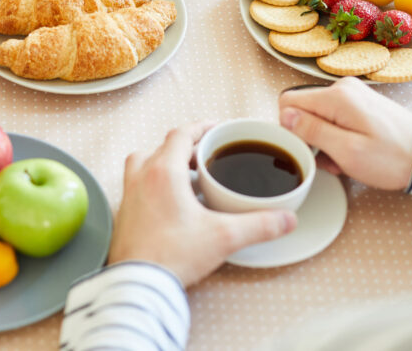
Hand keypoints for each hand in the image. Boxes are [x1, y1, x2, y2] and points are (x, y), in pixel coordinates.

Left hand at [108, 121, 295, 286]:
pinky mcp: (125, 213)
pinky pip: (138, 184)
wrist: (138, 283)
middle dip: (187, 147)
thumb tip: (286, 219)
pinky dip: (154, 183)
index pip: (181, 134)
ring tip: (188, 176)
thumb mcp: (224, 237)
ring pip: (145, 163)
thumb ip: (259, 225)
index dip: (201, 127)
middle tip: (208, 156)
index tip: (216, 129)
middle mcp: (142, 177)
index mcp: (163, 172)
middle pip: (163, 147)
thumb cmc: (172, 256)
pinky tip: (172, 202)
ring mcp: (129, 195)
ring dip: (165, 162)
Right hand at [278, 78, 411, 190]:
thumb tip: (285, 116)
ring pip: (317, 115)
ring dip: (324, 139)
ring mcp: (353, 94)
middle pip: (303, 109)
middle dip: (310, 137)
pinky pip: (333, 117)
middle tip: (331, 159)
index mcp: (336, 96)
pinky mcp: (361, 103)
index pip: (287, 102)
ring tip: (344, 159)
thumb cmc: (391, 158)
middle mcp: (342, 87)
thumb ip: (312, 131)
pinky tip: (351, 151)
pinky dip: (336, 135)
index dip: (291, 129)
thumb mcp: (347, 151)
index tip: (310, 148)